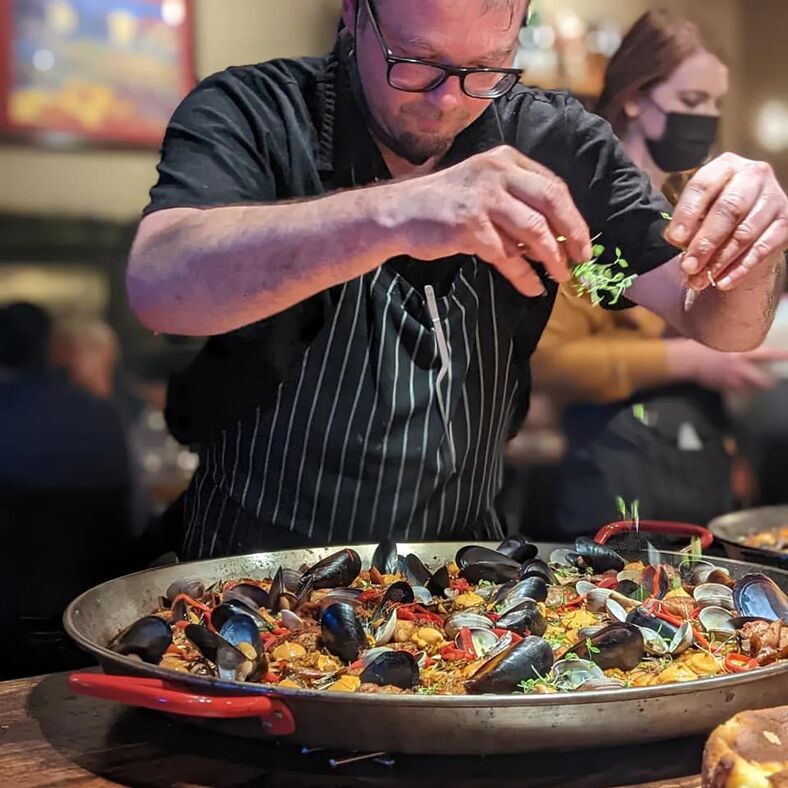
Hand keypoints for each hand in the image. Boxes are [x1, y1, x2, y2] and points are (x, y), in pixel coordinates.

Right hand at [388, 145, 592, 296]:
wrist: (399, 213)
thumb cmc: (443, 205)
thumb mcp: (483, 189)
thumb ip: (516, 205)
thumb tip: (553, 239)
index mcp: (506, 160)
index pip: (553, 187)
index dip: (574, 217)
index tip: (583, 242)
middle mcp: (497, 173)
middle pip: (552, 202)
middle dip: (574, 234)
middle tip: (582, 259)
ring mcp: (483, 199)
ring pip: (535, 230)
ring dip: (553, 258)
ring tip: (560, 277)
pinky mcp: (470, 227)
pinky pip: (507, 256)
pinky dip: (523, 275)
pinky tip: (531, 287)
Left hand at [664, 153, 787, 290]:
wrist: (741, 226)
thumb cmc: (709, 216)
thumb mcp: (694, 213)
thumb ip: (685, 224)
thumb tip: (677, 239)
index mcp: (725, 166)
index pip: (704, 185)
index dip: (687, 214)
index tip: (674, 239)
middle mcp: (754, 175)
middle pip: (729, 209)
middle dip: (705, 242)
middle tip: (688, 266)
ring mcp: (774, 197)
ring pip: (745, 233)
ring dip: (720, 260)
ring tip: (699, 280)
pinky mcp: (786, 221)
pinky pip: (763, 249)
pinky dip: (740, 268)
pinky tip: (721, 282)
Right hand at [665, 338, 787, 391]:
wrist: (685, 359)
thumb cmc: (702, 345)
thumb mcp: (721, 339)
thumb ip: (737, 343)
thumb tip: (749, 343)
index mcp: (741, 354)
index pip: (767, 355)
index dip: (781, 356)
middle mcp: (738, 368)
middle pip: (760, 381)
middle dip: (767, 383)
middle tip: (770, 383)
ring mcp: (730, 380)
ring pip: (747, 388)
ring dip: (748, 386)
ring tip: (744, 381)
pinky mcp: (721, 387)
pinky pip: (732, 390)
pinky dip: (732, 388)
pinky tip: (727, 382)